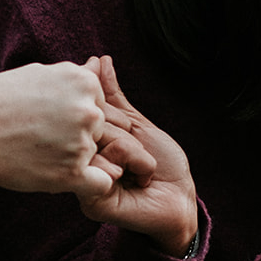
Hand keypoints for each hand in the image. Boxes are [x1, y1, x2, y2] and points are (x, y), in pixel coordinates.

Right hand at [0, 60, 120, 205]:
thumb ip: (72, 74)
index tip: (48, 115)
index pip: (97, 100)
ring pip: (94, 153)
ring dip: (73, 156)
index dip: (73, 110)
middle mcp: (88, 110)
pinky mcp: (72, 173)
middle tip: (40, 135)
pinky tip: (64, 178)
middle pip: (97, 127)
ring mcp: (82, 143)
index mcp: (82, 81)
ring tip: (37, 151)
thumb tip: (99, 63)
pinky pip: (100, 183)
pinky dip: (89, 183)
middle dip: (76, 133)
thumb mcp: (34, 74)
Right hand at [76, 56, 198, 255]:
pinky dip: (130, 168)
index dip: (109, 112)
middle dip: (125, 135)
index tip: (129, 126)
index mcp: (88, 143)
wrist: (179, 200)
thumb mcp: (136, 124)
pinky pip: (102, 169)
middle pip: (92, 126)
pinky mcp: (90, 198)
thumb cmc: (162, 163)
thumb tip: (98, 60)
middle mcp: (80, 160)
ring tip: (142, 170)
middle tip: (141, 152)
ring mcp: (83, 180)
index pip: (87, 112)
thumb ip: (114, 98)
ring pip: (99, 145)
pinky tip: (138, 180)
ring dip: (132, 153)